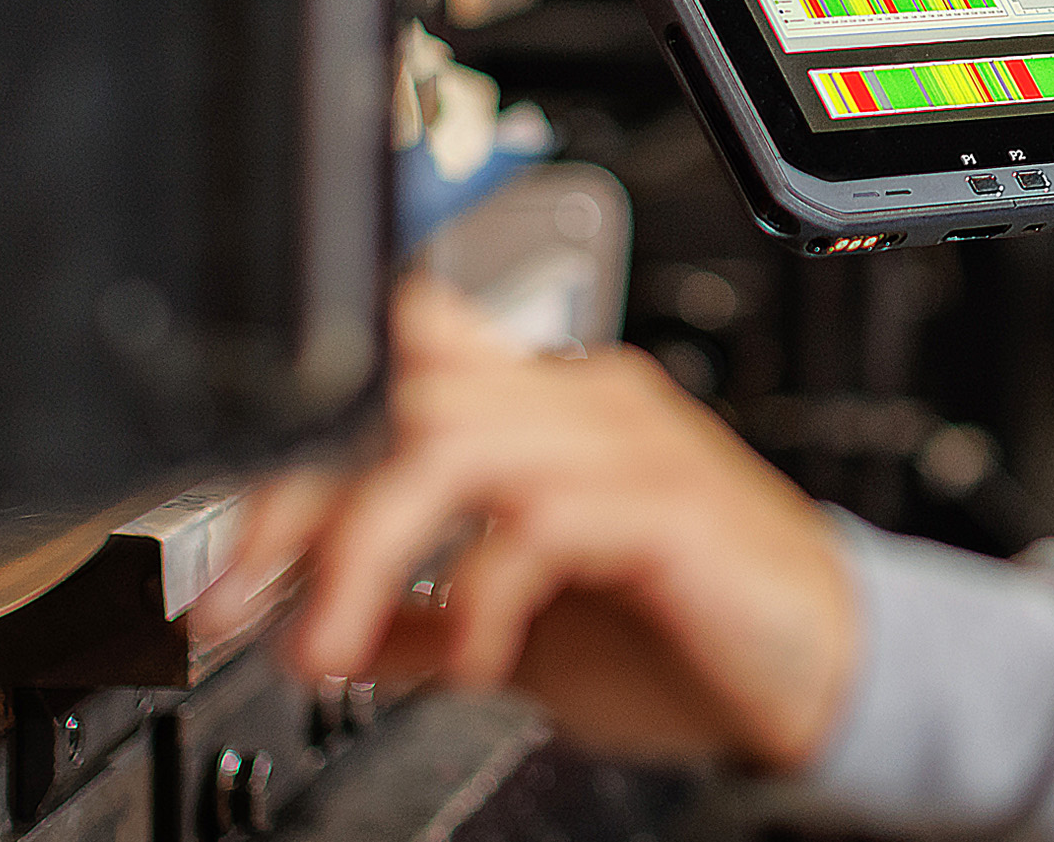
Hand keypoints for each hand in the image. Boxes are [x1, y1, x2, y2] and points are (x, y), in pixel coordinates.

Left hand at [206, 279, 856, 771]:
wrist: (831, 676)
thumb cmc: (693, 637)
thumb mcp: (522, 632)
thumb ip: (421, 613)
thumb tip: (310, 626)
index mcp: (547, 410)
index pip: (392, 377)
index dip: (292, 451)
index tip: (223, 564)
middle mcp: (584, 405)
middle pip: (402, 392)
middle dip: (300, 505)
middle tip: (244, 612)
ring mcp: (630, 448)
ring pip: (451, 439)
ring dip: (361, 549)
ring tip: (324, 648)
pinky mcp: (670, 510)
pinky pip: (541, 519)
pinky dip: (476, 594)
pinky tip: (468, 661)